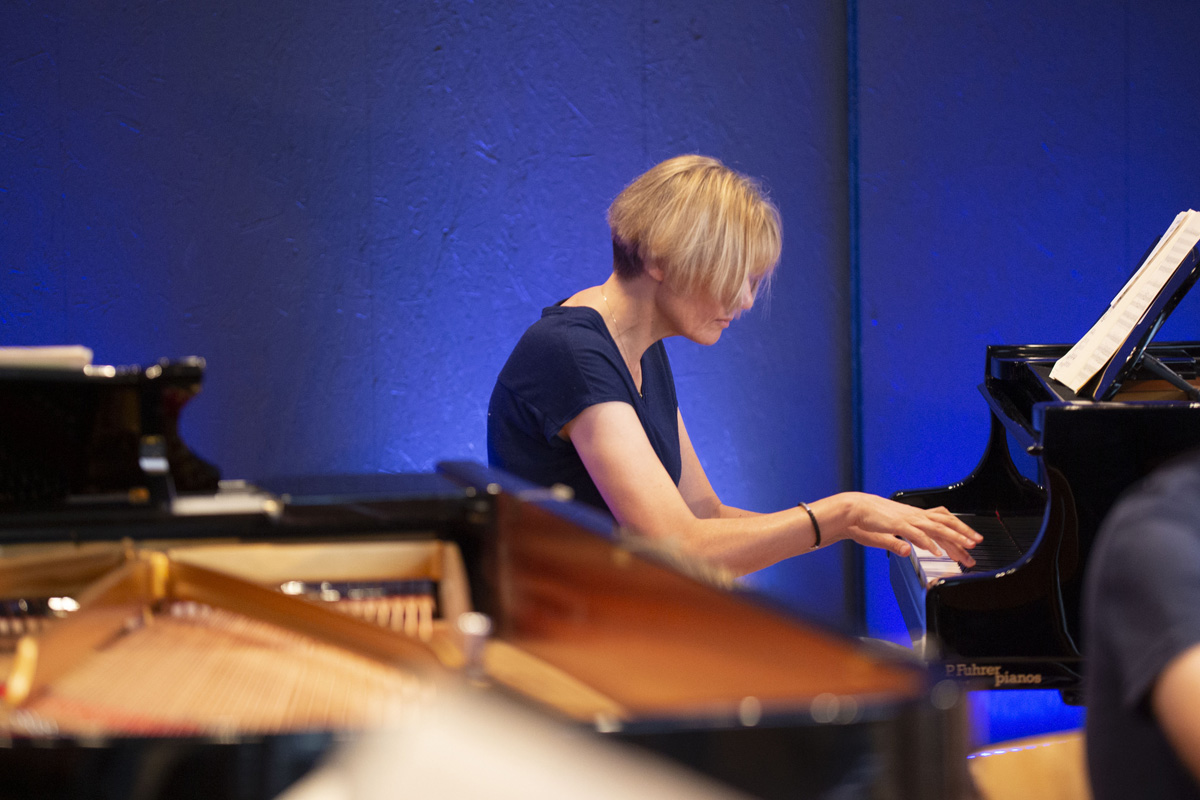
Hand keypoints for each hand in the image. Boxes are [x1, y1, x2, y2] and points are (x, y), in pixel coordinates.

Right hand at [819, 492, 981, 566]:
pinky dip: (929, 543)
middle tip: (977, 545)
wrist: (850, 511)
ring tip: (966, 547)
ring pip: (936, 527)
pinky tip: (938, 552)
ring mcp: (907, 519)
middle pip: (945, 523)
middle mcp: (913, 515)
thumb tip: (908, 551)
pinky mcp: (898, 524)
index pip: (940, 522)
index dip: (956, 531)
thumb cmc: (865, 522)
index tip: (968, 542)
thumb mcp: (886, 534)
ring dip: (953, 537)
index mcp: (912, 516)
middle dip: (963, 534)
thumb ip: (898, 543)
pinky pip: (917, 534)